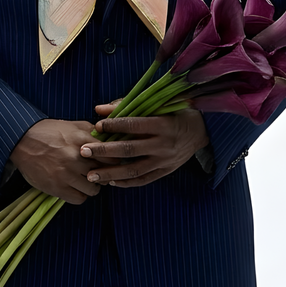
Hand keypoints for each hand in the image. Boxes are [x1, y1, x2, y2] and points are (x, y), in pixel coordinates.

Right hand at [9, 119, 103, 203]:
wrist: (21, 140)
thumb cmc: (48, 131)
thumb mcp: (72, 125)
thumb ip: (92, 131)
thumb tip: (110, 138)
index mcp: (82, 140)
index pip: (110, 156)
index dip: (112, 161)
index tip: (109, 163)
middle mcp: (76, 157)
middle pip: (104, 173)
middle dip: (103, 174)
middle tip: (98, 173)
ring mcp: (66, 174)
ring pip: (93, 189)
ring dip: (92, 186)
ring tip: (86, 181)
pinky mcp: (56, 187)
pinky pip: (79, 199)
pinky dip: (80, 195)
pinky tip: (76, 188)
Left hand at [78, 106, 209, 187]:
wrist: (202, 131)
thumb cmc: (175, 113)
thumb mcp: (157, 104)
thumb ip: (127, 105)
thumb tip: (99, 109)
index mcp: (163, 124)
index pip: (135, 125)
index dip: (116, 125)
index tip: (97, 125)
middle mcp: (163, 144)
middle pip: (130, 149)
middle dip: (104, 152)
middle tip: (84, 152)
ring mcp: (164, 161)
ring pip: (134, 169)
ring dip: (111, 173)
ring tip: (91, 175)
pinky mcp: (165, 171)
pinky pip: (143, 179)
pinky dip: (126, 182)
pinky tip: (110, 181)